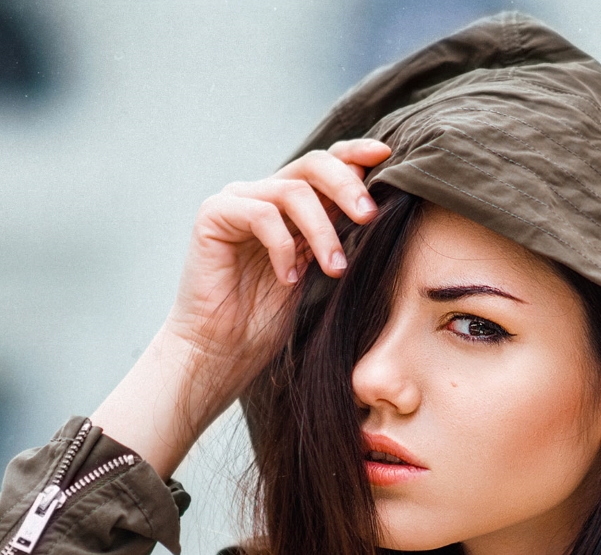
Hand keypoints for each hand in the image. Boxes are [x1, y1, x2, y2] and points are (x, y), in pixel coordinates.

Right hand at [93, 139, 391, 475]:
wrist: (222, 353)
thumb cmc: (269, 322)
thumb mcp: (317, 272)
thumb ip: (338, 235)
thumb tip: (379, 208)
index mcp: (291, 205)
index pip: (327, 164)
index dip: (356, 154)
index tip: (387, 156)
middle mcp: (263, 195)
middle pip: (313, 165)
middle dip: (347, 186)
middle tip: (369, 218)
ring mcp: (237, 202)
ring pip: (293, 191)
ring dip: (322, 231)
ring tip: (335, 270)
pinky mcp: (213, 215)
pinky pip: (261, 214)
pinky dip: (283, 247)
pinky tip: (288, 279)